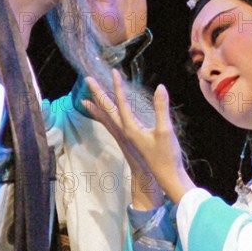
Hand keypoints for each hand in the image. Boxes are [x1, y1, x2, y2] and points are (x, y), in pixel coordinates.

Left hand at [84, 70, 195, 204]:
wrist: (164, 179)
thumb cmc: (165, 157)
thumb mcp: (165, 131)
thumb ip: (162, 108)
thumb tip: (161, 87)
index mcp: (130, 128)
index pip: (120, 102)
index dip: (117, 86)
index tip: (114, 72)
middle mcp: (123, 132)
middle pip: (106, 109)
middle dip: (97, 94)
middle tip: (88, 79)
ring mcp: (125, 137)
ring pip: (106, 118)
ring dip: (98, 107)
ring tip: (86, 99)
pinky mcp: (129, 141)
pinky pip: (111, 125)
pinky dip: (105, 118)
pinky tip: (106, 115)